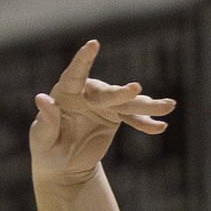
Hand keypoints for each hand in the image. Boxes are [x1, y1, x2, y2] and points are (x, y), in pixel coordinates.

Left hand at [29, 40, 174, 190]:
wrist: (63, 165)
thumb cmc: (45, 151)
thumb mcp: (41, 142)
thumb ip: (45, 123)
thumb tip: (41, 99)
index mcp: (65, 93)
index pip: (73, 74)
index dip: (83, 60)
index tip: (93, 44)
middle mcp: (87, 93)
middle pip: (107, 93)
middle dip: (122, 93)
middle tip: (136, 89)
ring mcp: (104, 104)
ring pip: (127, 103)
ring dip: (147, 106)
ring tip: (169, 106)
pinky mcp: (115, 116)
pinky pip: (133, 118)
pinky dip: (146, 123)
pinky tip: (160, 127)